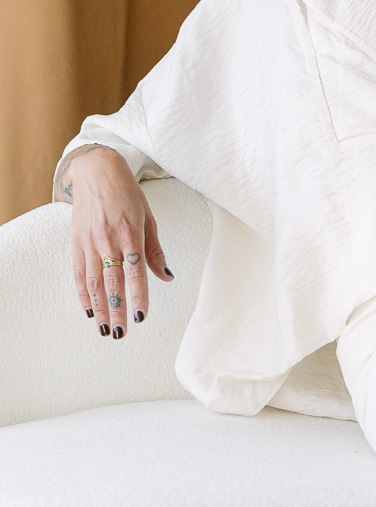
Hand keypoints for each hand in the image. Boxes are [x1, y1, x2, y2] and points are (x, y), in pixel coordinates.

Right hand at [59, 147, 173, 337]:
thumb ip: (155, 250)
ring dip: (100, 308)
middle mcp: (108, 240)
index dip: (138, 296)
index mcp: (131, 234)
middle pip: (112, 282)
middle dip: (117, 311)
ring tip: (106, 330)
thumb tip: (167, 276)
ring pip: (94, 282)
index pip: (135, 272)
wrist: (97, 172)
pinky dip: (83, 294)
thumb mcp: (149, 218)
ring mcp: (89, 242)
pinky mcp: (76, 243)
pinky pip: (79, 274)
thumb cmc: (128, 195)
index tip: (141, 316)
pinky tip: (90, 311)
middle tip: (121, 334)